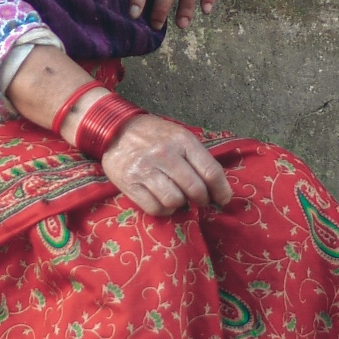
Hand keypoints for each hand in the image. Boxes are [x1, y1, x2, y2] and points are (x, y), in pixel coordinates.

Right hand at [95, 114, 235, 217]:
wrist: (116, 130)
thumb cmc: (154, 135)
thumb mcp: (179, 136)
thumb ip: (198, 158)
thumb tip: (219, 189)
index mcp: (181, 140)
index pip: (210, 171)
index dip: (221, 190)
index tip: (222, 199)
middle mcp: (164, 154)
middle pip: (195, 190)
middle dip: (201, 199)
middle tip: (199, 199)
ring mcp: (145, 169)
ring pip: (175, 201)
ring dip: (180, 204)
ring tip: (176, 196)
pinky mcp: (129, 183)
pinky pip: (155, 208)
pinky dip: (163, 209)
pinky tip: (162, 200)